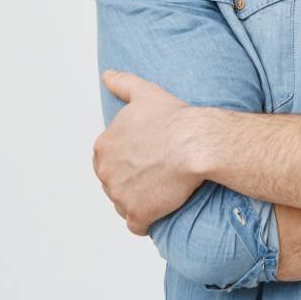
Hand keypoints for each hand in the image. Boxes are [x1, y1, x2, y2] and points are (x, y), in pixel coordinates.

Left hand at [92, 70, 203, 235]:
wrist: (197, 143)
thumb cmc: (174, 118)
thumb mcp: (145, 93)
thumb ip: (122, 84)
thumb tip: (107, 75)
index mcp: (103, 147)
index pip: (111, 160)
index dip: (131, 159)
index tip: (150, 155)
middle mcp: (105, 173)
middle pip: (116, 183)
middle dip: (134, 180)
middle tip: (159, 171)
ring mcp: (119, 196)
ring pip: (126, 203)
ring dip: (142, 199)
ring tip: (164, 187)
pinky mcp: (137, 215)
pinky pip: (138, 224)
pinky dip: (148, 219)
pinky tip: (164, 206)